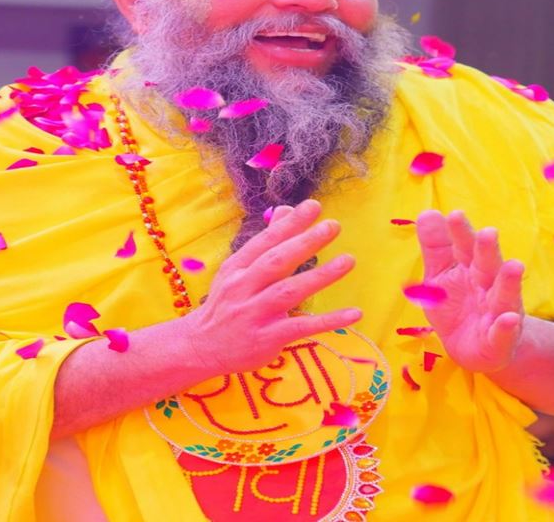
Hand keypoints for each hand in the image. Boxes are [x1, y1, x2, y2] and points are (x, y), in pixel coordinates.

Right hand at [184, 200, 360, 375]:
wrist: (200, 347)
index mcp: (237, 268)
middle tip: (333, 226)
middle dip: (305, 242)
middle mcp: (242, 288)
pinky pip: (302, 327)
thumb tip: (286, 209)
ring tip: (348, 261)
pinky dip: (329, 321)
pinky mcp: (267, 339)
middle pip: (276, 262)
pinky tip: (354, 313)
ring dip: (320, 276)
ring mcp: (254, 314)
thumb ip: (265, 241)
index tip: (314, 206)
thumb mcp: (237, 270)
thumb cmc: (226, 303)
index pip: (265, 242)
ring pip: (288, 291)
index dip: (289, 224)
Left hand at [416, 210, 524, 372]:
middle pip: (488, 266)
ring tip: (515, 266)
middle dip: (488, 251)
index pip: (465, 247)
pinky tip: (509, 318)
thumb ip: (435, 247)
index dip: (460, 233)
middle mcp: (487, 286)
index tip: (454, 215)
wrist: (471, 348)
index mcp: (470, 268)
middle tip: (488, 232)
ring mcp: (496, 313)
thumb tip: (428, 212)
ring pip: (504, 296)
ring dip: (509, 282)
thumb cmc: (456, 305)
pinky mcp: (498, 341)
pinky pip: (503, 333)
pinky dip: (506, 327)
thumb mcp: (438, 276)